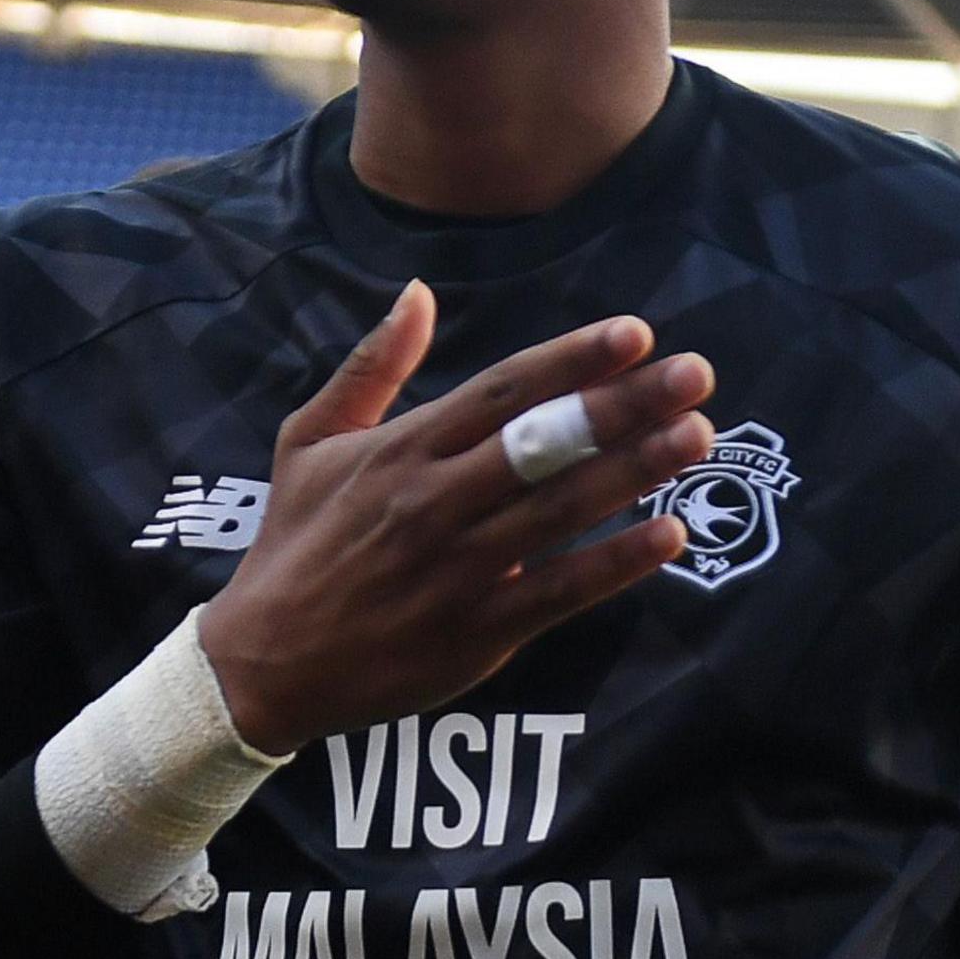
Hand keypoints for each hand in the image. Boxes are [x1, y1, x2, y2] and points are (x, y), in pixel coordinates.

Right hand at [194, 284, 716, 754]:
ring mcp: (459, 569)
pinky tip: (668, 534)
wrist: (261, 665)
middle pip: (546, 443)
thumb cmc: (293, 545)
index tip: (636, 332)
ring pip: (562, 510)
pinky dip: (616, 563)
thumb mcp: (309, 441)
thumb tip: (416, 292)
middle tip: (697, 373)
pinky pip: (561, 590)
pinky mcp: (477, 633)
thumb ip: (371, 367)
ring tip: (698, 436)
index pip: (503, 392)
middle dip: (626, 404)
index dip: (572, 360)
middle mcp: (434, 502)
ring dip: (637, 470)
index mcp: (401, 451)